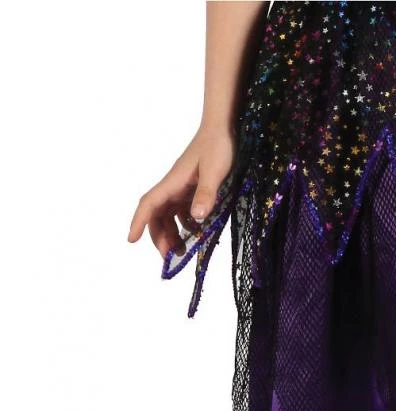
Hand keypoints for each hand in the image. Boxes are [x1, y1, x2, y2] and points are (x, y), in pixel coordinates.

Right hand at [127, 125, 234, 257]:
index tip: (131, 239)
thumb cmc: (219, 146)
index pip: (149, 204)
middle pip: (157, 214)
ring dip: (173, 233)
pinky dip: (187, 224)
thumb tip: (196, 218)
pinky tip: (197, 233)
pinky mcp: (193, 187)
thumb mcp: (215, 172)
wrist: (224, 127)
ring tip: (182, 251)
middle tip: (169, 257)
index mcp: (174, 182)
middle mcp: (174, 186)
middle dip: (159, 236)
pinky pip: (183, 209)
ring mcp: (183, 187)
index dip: (139, 222)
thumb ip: (206, 194)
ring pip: (170, 214)